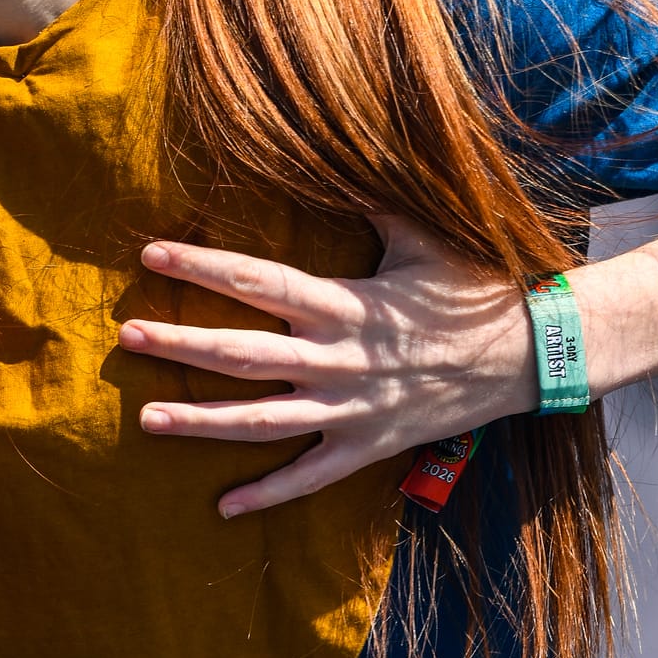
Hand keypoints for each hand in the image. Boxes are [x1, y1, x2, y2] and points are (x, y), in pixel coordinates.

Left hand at [122, 215, 541, 517]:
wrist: (529, 355)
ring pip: (261, 421)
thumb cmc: (474, 291)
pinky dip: (267, 493)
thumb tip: (335, 151)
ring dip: (201, 423)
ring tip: (148, 419)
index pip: (258, 282)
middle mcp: (338, 359)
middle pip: (242, 355)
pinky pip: (309, 476)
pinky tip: (223, 506)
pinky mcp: (367, 445)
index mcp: (345, 304)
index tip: (151, 255)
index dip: (202, 268)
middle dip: (181, 346)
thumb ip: (372, 205)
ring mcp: (350, 408)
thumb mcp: (423, 239)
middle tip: (128, 338)